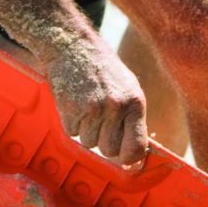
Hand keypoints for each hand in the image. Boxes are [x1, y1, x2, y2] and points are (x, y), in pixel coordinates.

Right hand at [45, 36, 148, 166]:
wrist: (74, 48)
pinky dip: (72, 124)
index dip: (129, 158)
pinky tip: (75, 105)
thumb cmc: (103, 69)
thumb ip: (133, 118)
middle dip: (103, 141)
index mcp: (135, 103)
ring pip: (89, 144)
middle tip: (100, 121)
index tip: (124, 158)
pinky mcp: (71, 109)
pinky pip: (72, 133)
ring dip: (86, 132)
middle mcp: (116, 107)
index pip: (137, 147)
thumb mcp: (128, 88)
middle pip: (109, 151)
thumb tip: (135, 154)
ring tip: (87, 108)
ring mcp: (92, 109)